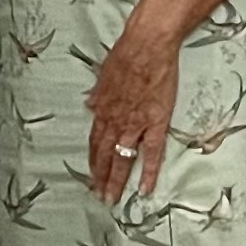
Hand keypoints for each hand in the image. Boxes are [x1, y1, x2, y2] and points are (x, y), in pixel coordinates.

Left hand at [86, 9, 181, 198]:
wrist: (148, 45)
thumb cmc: (126, 54)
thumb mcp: (103, 73)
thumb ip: (97, 93)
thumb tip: (89, 105)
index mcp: (103, 108)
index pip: (95, 141)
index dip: (92, 160)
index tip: (91, 176)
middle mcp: (115, 120)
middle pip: (105, 155)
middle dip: (101, 178)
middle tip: (99, 197)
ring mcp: (135, 124)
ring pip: (122, 159)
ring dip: (116, 181)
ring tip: (113, 199)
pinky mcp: (155, 122)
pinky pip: (151, 153)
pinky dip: (147, 172)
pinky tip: (144, 189)